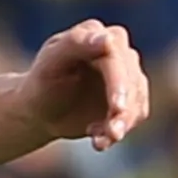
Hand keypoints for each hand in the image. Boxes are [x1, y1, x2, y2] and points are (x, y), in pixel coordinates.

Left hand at [20, 19, 149, 152]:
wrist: (39, 108)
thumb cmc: (41, 81)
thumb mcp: (51, 62)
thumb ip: (76, 44)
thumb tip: (108, 39)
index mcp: (97, 34)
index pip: (115, 59)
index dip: (118, 84)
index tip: (118, 107)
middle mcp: (119, 51)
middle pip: (132, 82)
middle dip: (123, 110)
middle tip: (112, 134)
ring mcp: (128, 74)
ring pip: (138, 101)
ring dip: (122, 125)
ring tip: (100, 142)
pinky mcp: (132, 96)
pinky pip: (136, 115)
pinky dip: (119, 131)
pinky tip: (99, 141)